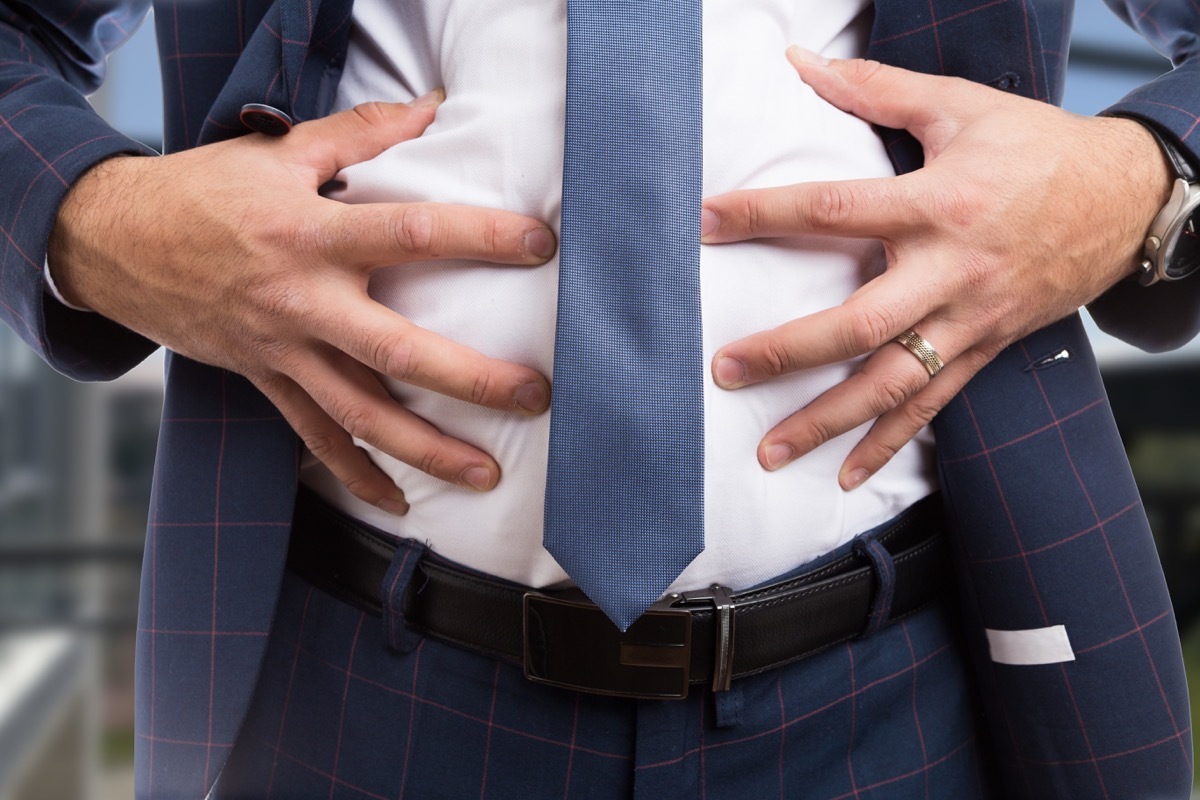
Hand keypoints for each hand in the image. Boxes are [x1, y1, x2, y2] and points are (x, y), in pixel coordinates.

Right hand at [48, 93, 556, 513]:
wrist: (112, 242)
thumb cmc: (203, 192)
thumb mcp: (278, 151)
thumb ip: (360, 133)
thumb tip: (432, 106)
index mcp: (311, 235)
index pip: (411, 234)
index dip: (480, 237)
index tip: (540, 244)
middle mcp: (301, 301)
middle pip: (395, 350)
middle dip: (470, 379)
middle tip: (533, 396)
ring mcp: (282, 350)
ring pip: (360, 414)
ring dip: (426, 450)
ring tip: (485, 474)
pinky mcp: (264, 379)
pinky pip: (313, 437)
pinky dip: (354, 473)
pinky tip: (398, 502)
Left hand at [702, 48, 1170, 489]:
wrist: (1127, 199)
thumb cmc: (1038, 150)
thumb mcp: (962, 108)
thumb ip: (878, 90)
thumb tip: (802, 66)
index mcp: (940, 204)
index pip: (837, 209)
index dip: (767, 214)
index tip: (706, 222)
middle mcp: (952, 272)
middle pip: (861, 323)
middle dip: (789, 352)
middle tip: (726, 370)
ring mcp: (970, 321)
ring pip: (893, 383)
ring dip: (829, 422)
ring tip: (770, 451)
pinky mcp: (985, 350)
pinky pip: (934, 406)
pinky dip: (889, 444)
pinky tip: (847, 474)